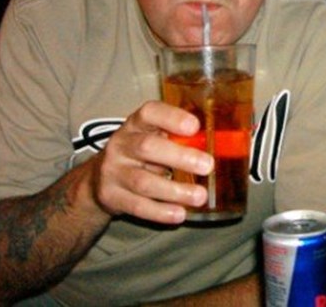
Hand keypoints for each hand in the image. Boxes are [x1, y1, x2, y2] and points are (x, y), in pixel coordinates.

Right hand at [91, 100, 214, 223]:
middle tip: (208, 166)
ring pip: (143, 182)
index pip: (150, 112)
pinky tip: (180, 214)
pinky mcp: (110, 196)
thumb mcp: (154, 137)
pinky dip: (160, 212)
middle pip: (147, 147)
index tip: (194, 126)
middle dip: (180, 157)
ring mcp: (113, 171)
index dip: (172, 117)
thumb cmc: (141, 153)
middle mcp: (121, 144)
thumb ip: (179, 138)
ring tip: (200, 197)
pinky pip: (136, 206)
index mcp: (136, 124)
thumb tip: (225, 144)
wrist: (99, 178)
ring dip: (174, 191)